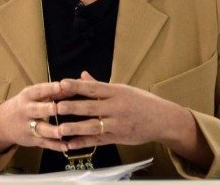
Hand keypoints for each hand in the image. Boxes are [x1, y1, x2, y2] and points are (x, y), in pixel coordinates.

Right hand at [0, 82, 68, 152]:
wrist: (3, 122)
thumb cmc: (26, 104)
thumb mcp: (34, 94)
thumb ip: (54, 91)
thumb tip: (77, 82)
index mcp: (28, 96)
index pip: (39, 90)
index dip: (49, 88)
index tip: (60, 86)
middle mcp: (27, 110)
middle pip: (37, 110)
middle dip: (47, 109)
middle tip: (58, 108)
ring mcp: (28, 126)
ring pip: (40, 129)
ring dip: (52, 131)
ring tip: (63, 132)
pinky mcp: (32, 140)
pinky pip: (44, 143)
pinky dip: (55, 145)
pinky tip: (66, 146)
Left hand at [55, 72, 191, 150]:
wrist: (163, 119)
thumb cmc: (142, 102)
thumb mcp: (124, 89)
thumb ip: (100, 85)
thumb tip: (82, 75)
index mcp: (117, 92)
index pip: (94, 87)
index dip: (77, 85)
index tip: (62, 83)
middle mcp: (117, 107)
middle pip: (91, 106)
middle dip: (73, 106)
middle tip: (56, 106)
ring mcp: (118, 124)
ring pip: (94, 125)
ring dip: (76, 127)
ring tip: (60, 128)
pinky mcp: (118, 137)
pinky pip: (99, 140)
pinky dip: (84, 142)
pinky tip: (71, 143)